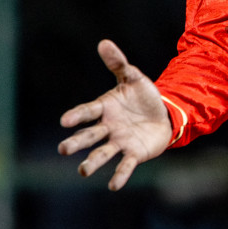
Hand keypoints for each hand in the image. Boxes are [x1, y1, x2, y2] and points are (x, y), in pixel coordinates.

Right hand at [57, 40, 173, 190]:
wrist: (164, 114)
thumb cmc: (143, 96)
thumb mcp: (133, 77)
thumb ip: (118, 63)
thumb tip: (103, 42)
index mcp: (104, 108)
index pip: (87, 112)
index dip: (76, 116)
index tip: (64, 121)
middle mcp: (108, 127)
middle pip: (89, 136)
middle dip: (76, 143)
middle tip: (63, 149)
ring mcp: (119, 142)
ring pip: (103, 153)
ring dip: (93, 162)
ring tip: (83, 171)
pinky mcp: (133, 153)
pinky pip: (125, 165)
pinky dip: (120, 175)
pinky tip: (113, 185)